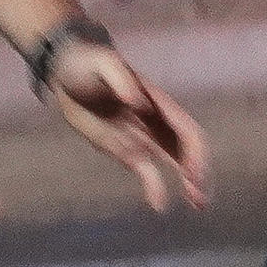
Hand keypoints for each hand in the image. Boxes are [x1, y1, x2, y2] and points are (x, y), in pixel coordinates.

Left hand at [39, 33, 212, 212]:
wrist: (66, 68)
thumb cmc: (86, 60)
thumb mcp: (100, 62)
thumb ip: (120, 78)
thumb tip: (140, 102)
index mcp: (156, 102)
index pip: (185, 130)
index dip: (194, 153)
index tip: (194, 175)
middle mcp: (156, 121)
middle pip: (187, 149)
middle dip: (198, 173)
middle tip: (201, 199)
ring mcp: (143, 136)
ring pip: (174, 162)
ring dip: (188, 183)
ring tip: (198, 205)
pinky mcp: (126, 148)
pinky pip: (146, 170)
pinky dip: (155, 187)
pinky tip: (159, 205)